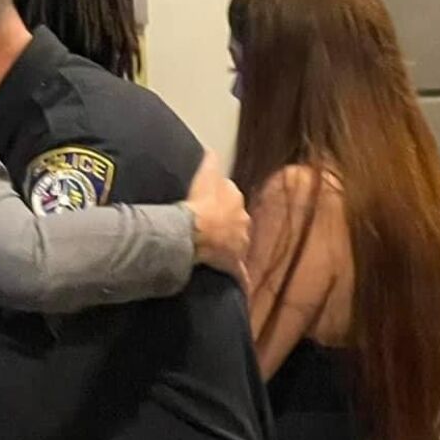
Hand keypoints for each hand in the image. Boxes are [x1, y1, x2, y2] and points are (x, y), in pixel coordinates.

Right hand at [188, 151, 249, 282]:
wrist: (194, 231)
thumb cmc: (197, 203)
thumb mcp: (203, 174)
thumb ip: (209, 161)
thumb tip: (211, 150)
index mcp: (235, 199)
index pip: (230, 197)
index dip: (218, 201)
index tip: (208, 205)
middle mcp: (243, 220)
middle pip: (237, 221)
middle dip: (229, 224)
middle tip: (212, 228)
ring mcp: (240, 243)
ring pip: (239, 244)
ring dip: (232, 246)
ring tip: (218, 250)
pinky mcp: (233, 264)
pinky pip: (239, 274)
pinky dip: (242, 281)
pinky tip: (245, 289)